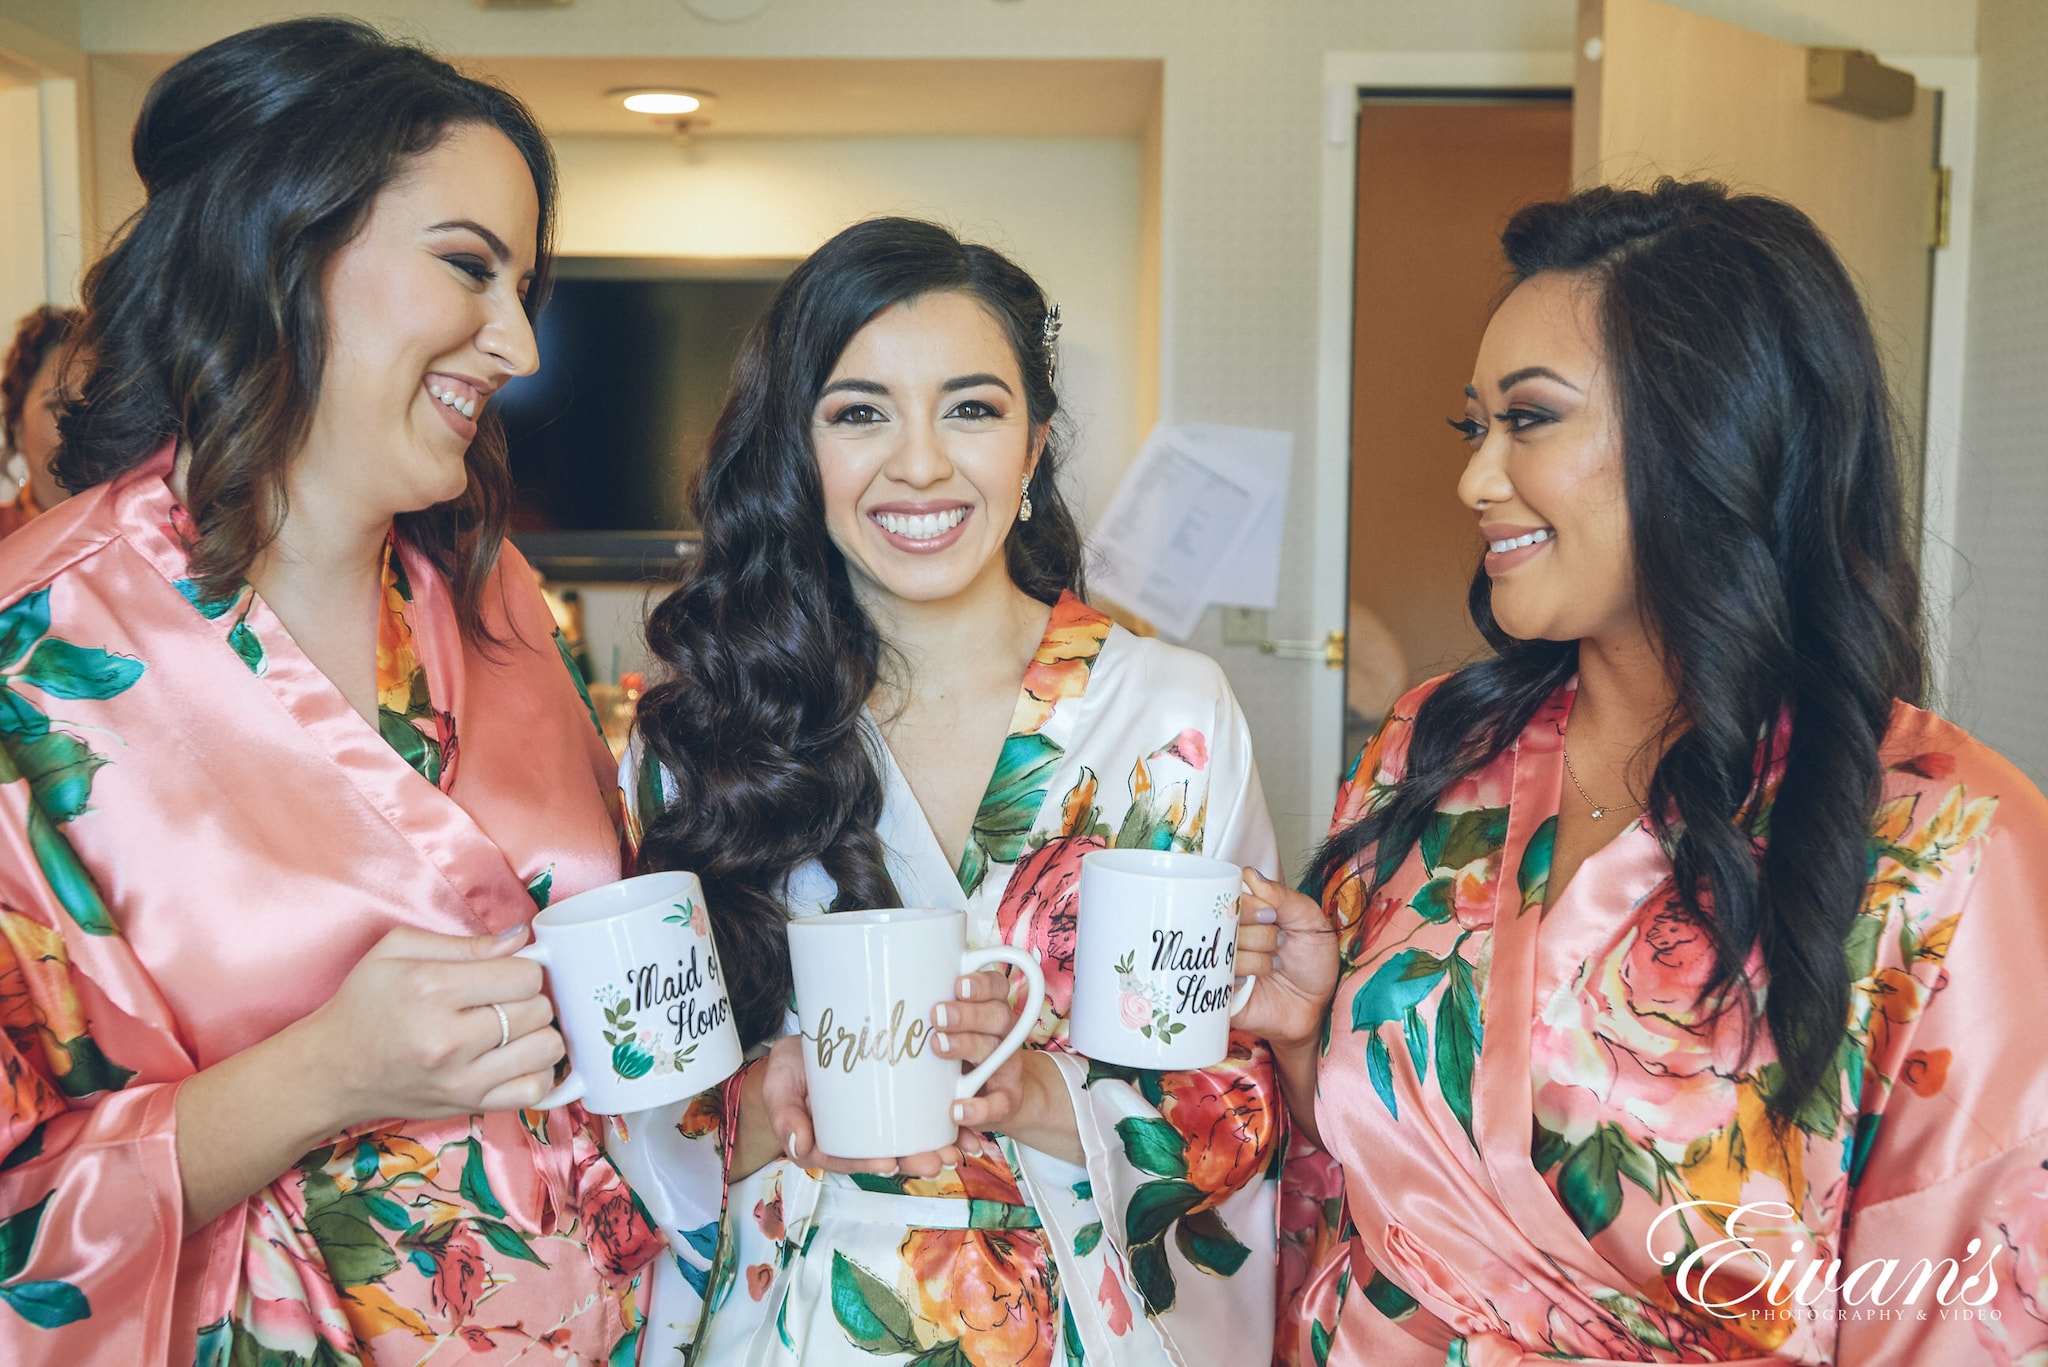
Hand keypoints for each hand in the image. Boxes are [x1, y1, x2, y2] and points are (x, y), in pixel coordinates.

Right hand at [304, 924, 563, 1128]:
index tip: (506, 972)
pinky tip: (517, 1058)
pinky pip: (534, 1091)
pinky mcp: (468, 1106)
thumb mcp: (396, 951)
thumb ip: (464, 943)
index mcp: (431, 989)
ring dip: (538, 1033)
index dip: (523, 967)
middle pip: (538, 1009)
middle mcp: (449, 1038)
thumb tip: (519, 939)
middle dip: (530, 998)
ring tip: (513, 1027)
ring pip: (546, 1049)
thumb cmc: (363, 1005)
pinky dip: (538, 1072)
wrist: (332, 1070)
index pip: (524, 975)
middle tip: (505, 999)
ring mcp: (461, 1079)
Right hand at [759, 1036, 963, 1177]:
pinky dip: (948, 1119)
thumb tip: (798, 1146)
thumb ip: (786, 1118)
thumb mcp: (779, 1091)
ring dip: (938, 1144)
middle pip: (889, 1152)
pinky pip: (924, 1112)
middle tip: (938, 1160)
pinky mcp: (900, 1097)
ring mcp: (882, 1119)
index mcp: (831, 1144)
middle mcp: (861, 1137)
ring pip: (912, 1136)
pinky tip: (971, 1124)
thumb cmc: (788, 1073)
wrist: (802, 1048)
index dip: (870, 1163)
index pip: (850, 1158)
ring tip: (961, 1147)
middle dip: (916, 1159)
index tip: (889, 1163)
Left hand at [931, 967, 1024, 1157]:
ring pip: (997, 1052)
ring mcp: (1006, 1069)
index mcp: (989, 1013)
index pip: (996, 988)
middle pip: (998, 1016)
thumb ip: (921, 1018)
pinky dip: (979, 1107)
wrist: (1003, 1100)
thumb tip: (866, 1005)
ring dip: (968, 1045)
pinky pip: (998, 1103)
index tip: (958, 984)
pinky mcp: (1005, 1101)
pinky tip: (956, 1109)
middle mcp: (1002, 1036)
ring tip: (938, 1046)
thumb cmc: (963, 1058)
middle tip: (937, 1015)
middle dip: (967, 1014)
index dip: (982, 984)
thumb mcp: (950, 1034)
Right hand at [1233, 869, 1339, 1053]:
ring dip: (1256, 956)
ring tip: (1274, 965)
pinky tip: (1254, 982)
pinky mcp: (1217, 988)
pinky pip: (1215, 976)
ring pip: (1223, 947)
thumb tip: (1251, 877)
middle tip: (1279, 940)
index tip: (1271, 914)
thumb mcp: (1311, 922)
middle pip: (1222, 919)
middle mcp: (1229, 933)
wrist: (1316, 1005)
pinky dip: (1239, 976)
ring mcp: (1221, 960)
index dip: (1248, 902)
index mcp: (1246, 912)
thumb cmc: (1312, 963)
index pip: (1228, 892)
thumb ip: (1284, 897)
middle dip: (1258, 930)